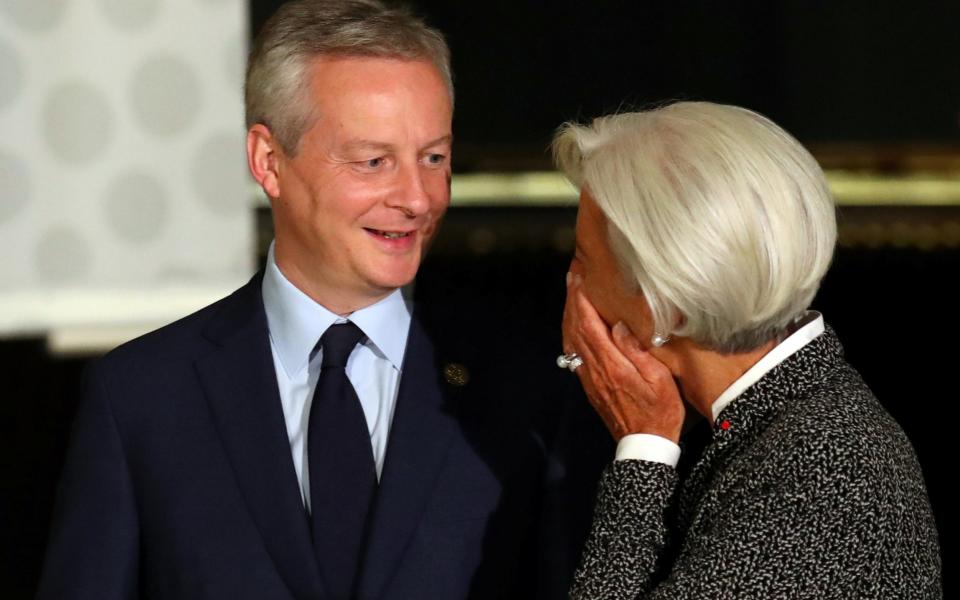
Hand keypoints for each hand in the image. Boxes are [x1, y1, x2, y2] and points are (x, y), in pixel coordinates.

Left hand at [562, 273, 684, 441]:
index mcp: (611, 365)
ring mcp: (589, 378)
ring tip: (572, 294)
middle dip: (572, 300)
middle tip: (572, 276)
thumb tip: (620, 326)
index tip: (579, 278)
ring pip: (572, 339)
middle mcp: (594, 370)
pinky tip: (575, 325)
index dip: (581, 299)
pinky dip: (571, 332)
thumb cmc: (659, 412)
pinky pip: (574, 352)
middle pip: (575, 328)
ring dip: (569, 314)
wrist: (643, 444)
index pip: (589, 324)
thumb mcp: (659, 380)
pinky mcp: (590, 385)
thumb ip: (637, 351)